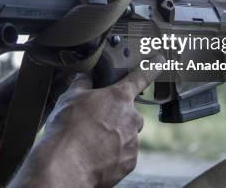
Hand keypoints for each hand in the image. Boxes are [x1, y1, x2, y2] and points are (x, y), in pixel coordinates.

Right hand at [10, 56, 163, 186]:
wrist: (66, 165)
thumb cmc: (67, 129)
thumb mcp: (70, 97)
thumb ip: (83, 82)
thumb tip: (86, 75)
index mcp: (118, 97)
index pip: (140, 77)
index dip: (151, 67)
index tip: (160, 61)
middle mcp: (131, 117)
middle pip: (129, 113)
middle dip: (115, 116)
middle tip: (94, 123)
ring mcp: (132, 141)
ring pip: (126, 135)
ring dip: (113, 136)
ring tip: (90, 141)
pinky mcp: (129, 162)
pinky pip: (123, 154)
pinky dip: (112, 154)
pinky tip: (95, 154)